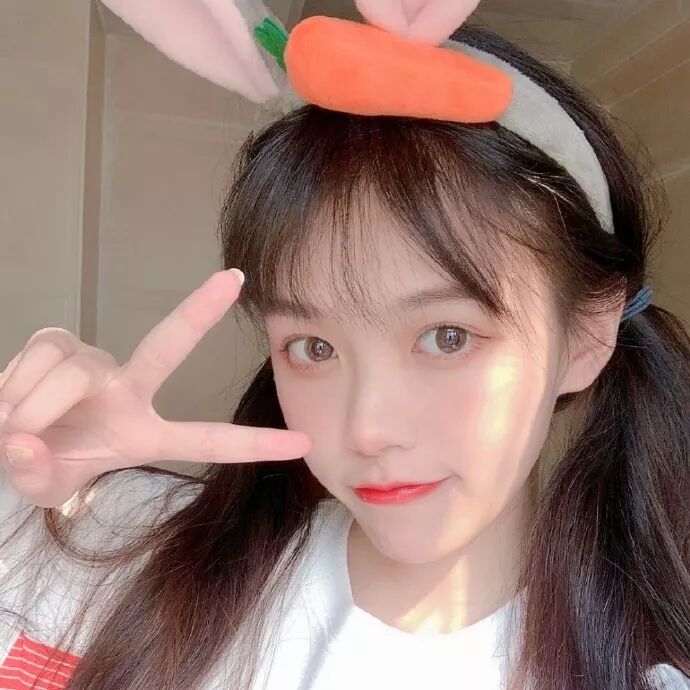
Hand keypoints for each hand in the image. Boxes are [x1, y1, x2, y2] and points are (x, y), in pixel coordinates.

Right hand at [0, 269, 310, 507]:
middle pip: (167, 346)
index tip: (303, 443)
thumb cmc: (43, 462)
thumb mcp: (43, 485)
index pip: (207, 441)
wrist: (4, 435)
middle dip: (200, 312)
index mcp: (144, 433)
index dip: (255, 444)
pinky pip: (42, 355)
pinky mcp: (59, 339)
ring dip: (35, 405)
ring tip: (14, 426)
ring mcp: (96, 362)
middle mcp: (128, 389)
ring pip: (73, 372)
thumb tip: (24, 440)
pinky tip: (9, 398)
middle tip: (233, 278)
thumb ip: (37, 473)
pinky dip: (16, 384)